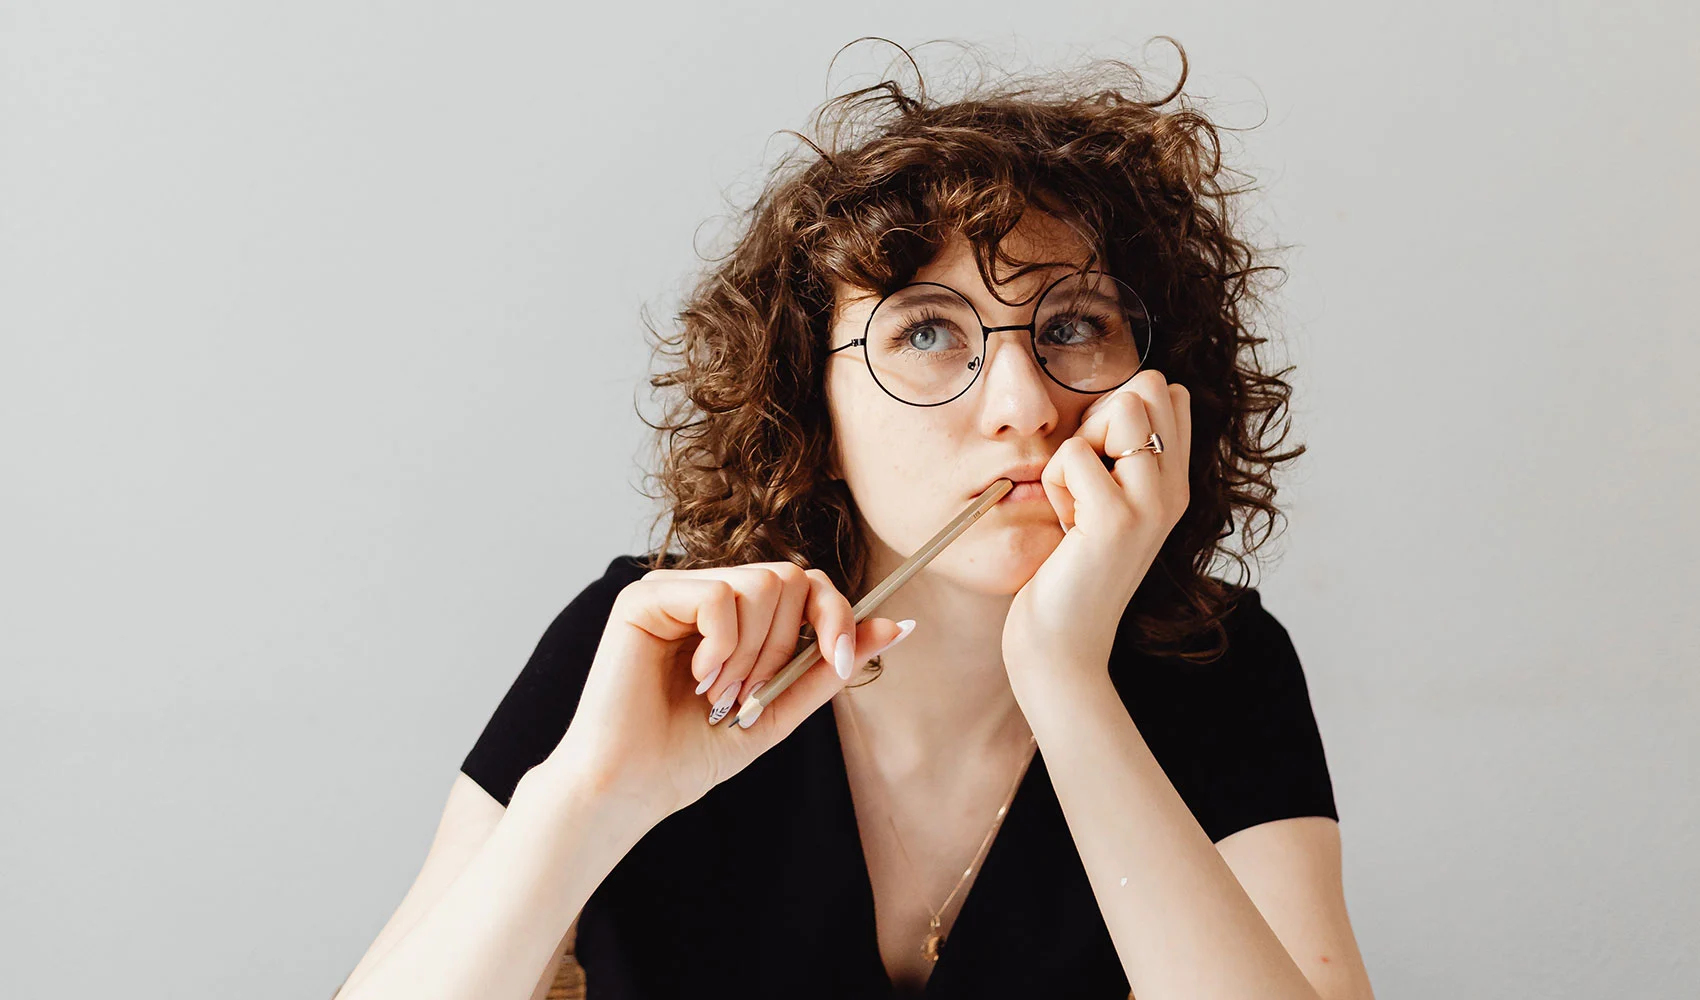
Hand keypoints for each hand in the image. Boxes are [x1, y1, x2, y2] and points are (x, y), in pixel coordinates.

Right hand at [540, 562, 911, 827]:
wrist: (631, 787)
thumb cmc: (691, 754)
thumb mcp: (779, 710)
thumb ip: (829, 666)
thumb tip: (897, 626)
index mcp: (738, 616)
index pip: (806, 584)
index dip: (836, 617)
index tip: (843, 664)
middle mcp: (707, 592)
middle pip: (790, 577)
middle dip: (787, 646)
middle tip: (750, 697)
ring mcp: (675, 589)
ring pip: (760, 583)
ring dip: (754, 654)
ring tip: (720, 696)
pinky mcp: (644, 596)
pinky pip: (718, 596)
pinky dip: (722, 646)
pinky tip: (697, 679)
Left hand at [1002, 369, 1191, 691]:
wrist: (1063, 644)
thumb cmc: (1070, 570)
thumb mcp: (1104, 504)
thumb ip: (1119, 455)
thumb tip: (1124, 392)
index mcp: (1175, 482)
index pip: (1166, 393)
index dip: (1118, 410)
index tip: (1100, 466)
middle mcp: (1175, 489)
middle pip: (1147, 387)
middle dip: (1099, 419)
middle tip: (1085, 481)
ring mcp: (1152, 503)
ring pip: (1120, 409)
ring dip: (1078, 449)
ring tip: (1077, 503)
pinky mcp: (1117, 519)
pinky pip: (1073, 454)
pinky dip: (1055, 483)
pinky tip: (1066, 526)